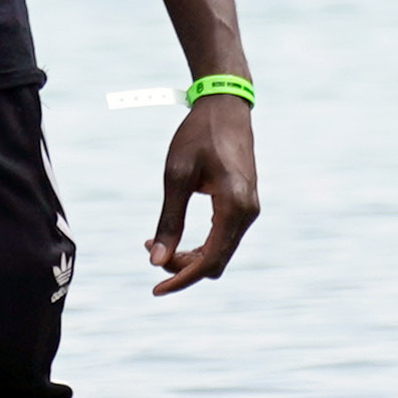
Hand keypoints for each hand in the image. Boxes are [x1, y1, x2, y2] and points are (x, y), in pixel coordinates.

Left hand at [148, 96, 257, 295]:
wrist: (225, 107)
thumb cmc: (198, 135)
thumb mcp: (176, 176)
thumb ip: (169, 220)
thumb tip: (156, 261)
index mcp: (235, 206)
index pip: (210, 260)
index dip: (182, 279)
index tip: (156, 290)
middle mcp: (248, 213)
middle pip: (215, 261)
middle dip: (182, 266)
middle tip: (148, 250)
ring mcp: (249, 209)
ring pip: (219, 252)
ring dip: (189, 256)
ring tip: (155, 243)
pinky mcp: (244, 204)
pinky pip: (223, 237)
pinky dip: (199, 243)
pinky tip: (174, 236)